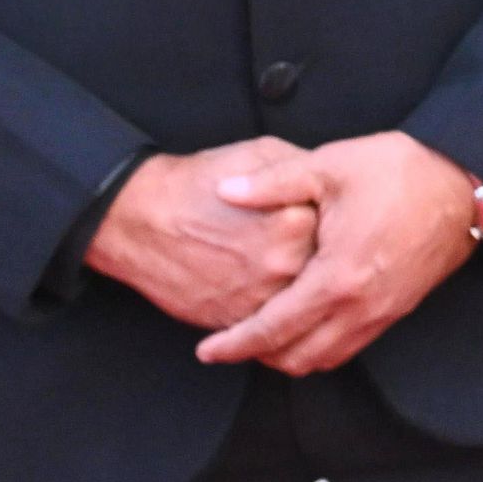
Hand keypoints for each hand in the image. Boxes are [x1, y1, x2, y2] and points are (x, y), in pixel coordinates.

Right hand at [85, 138, 322, 328]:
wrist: (139, 219)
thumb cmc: (198, 184)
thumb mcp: (259, 154)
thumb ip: (304, 171)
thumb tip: (336, 183)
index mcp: (297, 221)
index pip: (343, 230)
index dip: (339, 226)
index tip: (335, 222)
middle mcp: (283, 264)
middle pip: (328, 270)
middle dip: (325, 261)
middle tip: (312, 251)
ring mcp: (259, 297)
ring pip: (303, 304)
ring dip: (304, 293)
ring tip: (293, 275)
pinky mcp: (236, 321)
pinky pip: (272, 327)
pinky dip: (277, 316)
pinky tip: (273, 297)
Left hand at [194, 134, 482, 374]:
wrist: (466, 182)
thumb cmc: (400, 171)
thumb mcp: (329, 166)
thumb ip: (271, 183)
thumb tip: (224, 191)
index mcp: (337, 276)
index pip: (274, 329)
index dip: (234, 344)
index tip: (206, 351)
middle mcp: (362, 306)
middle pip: (298, 358)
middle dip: (259, 357)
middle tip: (230, 341)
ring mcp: (384, 311)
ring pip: (328, 359)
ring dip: (292, 355)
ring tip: (265, 335)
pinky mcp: (400, 308)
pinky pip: (352, 346)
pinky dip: (322, 346)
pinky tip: (307, 323)